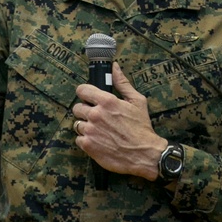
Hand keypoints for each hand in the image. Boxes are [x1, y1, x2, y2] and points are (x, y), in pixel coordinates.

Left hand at [72, 62, 164, 179]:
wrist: (144, 154)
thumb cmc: (141, 128)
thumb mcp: (137, 101)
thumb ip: (122, 83)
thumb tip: (114, 67)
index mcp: (106, 101)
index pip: (82, 90)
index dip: (84, 93)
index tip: (88, 98)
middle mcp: (95, 114)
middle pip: (77, 108)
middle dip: (85, 111)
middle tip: (96, 117)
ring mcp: (90, 131)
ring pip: (77, 124)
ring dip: (85, 126)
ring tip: (98, 131)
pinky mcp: (88, 145)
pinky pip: (78, 139)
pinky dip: (86, 140)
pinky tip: (98, 141)